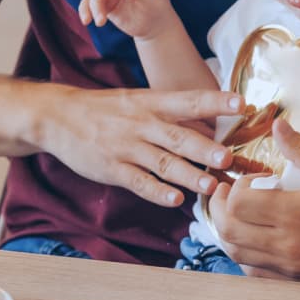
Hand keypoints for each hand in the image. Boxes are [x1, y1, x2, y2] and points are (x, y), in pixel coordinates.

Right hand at [37, 86, 244, 207]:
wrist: (58, 116)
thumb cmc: (106, 109)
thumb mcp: (137, 100)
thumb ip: (170, 113)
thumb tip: (211, 123)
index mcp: (151, 103)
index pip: (188, 100)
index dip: (214, 101)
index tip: (241, 103)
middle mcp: (141, 123)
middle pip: (178, 136)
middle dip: (204, 148)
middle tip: (227, 157)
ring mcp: (126, 147)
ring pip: (162, 162)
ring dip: (188, 174)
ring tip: (211, 186)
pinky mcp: (112, 169)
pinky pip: (138, 181)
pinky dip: (157, 191)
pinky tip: (175, 199)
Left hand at [206, 119, 299, 286]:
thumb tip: (278, 125)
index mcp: (294, 214)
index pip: (236, 204)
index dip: (232, 189)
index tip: (244, 181)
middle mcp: (288, 245)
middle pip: (228, 230)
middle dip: (218, 209)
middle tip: (224, 195)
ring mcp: (292, 268)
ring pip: (237, 254)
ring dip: (229, 232)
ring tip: (237, 215)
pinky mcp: (299, 282)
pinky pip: (256, 273)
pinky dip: (246, 255)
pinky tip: (254, 239)